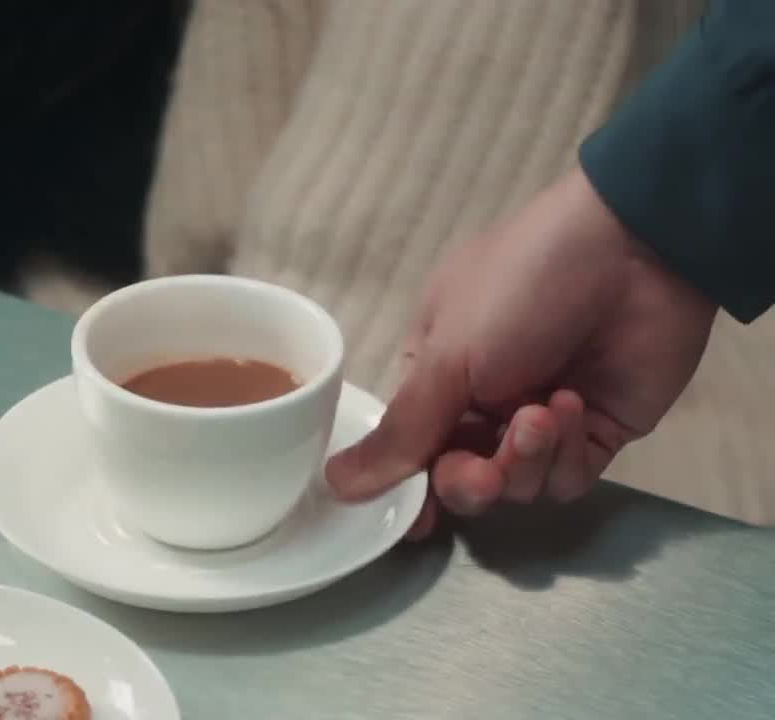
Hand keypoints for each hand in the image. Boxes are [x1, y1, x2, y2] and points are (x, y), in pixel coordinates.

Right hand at [324, 167, 717, 538]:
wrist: (635, 251)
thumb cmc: (519, 288)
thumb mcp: (447, 356)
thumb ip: (402, 432)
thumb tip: (336, 485)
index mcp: (436, 372)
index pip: (410, 447)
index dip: (410, 487)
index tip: (417, 517)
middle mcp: (483, 400)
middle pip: (461, 477)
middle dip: (469, 482)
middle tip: (484, 472)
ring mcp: (542, 418)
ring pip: (518, 485)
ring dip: (526, 458)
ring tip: (544, 412)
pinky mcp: (598, 431)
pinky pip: (568, 478)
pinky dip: (566, 455)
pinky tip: (574, 406)